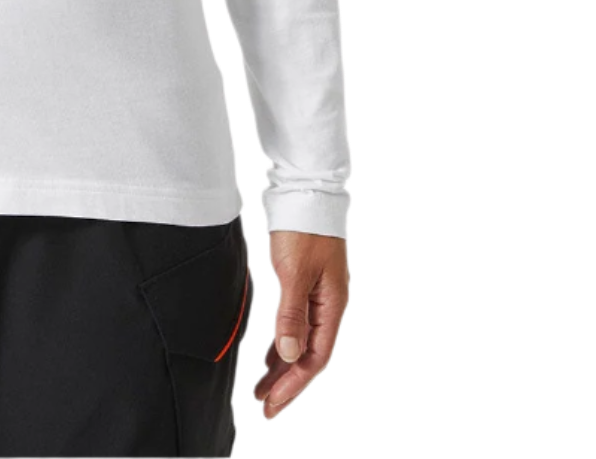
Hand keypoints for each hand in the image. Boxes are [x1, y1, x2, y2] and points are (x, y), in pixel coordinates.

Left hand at [250, 229, 349, 420]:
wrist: (306, 188)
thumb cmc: (303, 226)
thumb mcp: (294, 271)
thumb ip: (292, 314)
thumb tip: (290, 355)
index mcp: (333, 305)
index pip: (316, 357)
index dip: (295, 384)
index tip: (273, 404)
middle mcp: (330, 304)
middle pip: (310, 354)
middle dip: (288, 383)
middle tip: (265, 407)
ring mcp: (319, 294)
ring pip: (302, 341)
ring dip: (283, 366)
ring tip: (262, 389)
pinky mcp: (306, 283)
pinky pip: (296, 324)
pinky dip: (283, 342)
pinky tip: (271, 355)